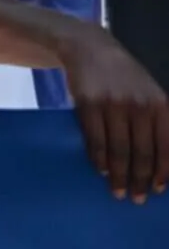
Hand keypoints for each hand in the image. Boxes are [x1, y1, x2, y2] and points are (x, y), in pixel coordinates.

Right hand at [60, 24, 168, 202]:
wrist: (90, 49)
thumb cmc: (125, 78)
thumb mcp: (150, 95)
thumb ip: (158, 123)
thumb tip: (161, 164)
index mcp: (160, 105)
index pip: (165, 147)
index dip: (161, 172)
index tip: (157, 190)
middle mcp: (139, 105)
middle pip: (141, 152)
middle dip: (139, 179)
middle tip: (136, 199)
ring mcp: (112, 104)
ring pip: (118, 149)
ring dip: (118, 175)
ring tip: (116, 190)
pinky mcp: (88, 104)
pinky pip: (95, 139)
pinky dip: (98, 158)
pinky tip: (100, 169)